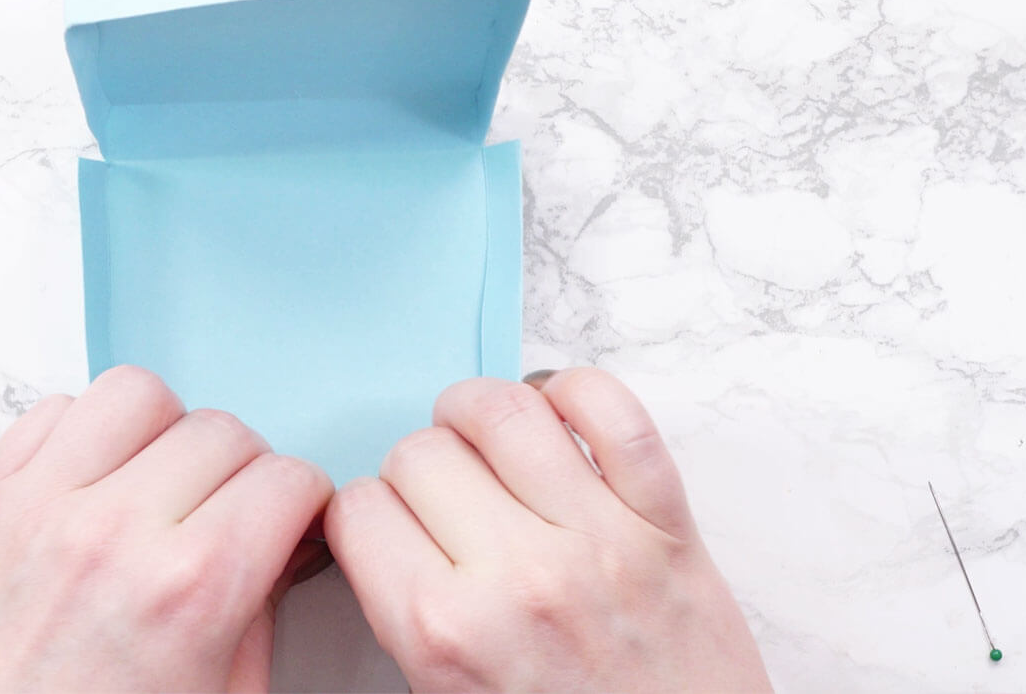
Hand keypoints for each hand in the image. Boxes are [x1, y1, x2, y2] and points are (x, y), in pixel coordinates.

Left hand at [0, 366, 332, 692]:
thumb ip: (263, 606)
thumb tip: (286, 536)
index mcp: (190, 589)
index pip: (288, 479)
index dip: (303, 504)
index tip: (291, 524)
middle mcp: (116, 531)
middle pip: (225, 430)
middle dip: (246, 472)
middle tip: (234, 517)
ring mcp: (46, 506)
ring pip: (139, 393)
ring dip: (166, 432)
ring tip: (163, 485)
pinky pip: (55, 410)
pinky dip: (86, 432)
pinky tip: (101, 482)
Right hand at [325, 368, 770, 692]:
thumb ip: (404, 612)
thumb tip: (381, 525)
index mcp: (445, 634)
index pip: (359, 509)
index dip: (366, 514)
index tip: (387, 526)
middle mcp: (518, 577)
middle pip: (421, 452)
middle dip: (417, 470)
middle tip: (441, 502)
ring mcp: (599, 540)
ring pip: (504, 410)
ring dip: (477, 412)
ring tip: (483, 441)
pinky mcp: (666, 522)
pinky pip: (614, 412)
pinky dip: (579, 392)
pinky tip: (559, 417)